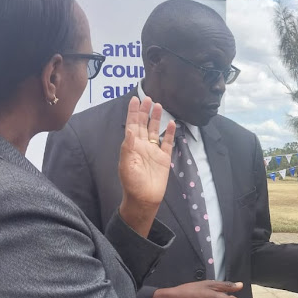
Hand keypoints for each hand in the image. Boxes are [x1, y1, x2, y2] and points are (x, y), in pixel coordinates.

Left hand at [118, 97, 175, 236]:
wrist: (144, 199)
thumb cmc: (132, 184)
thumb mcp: (126, 165)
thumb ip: (128, 147)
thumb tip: (131, 129)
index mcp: (131, 146)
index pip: (132, 125)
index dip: (133, 112)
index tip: (135, 99)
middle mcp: (142, 146)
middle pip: (144, 124)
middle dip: (145, 111)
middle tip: (148, 98)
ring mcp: (154, 151)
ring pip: (155, 131)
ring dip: (156, 118)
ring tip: (159, 105)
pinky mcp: (164, 158)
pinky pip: (167, 143)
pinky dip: (170, 133)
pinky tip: (171, 123)